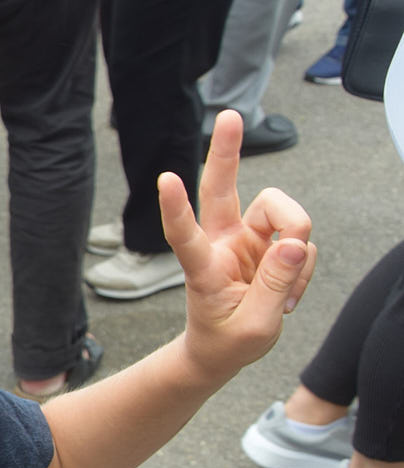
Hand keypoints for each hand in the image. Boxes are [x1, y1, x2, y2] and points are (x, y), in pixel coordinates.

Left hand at [159, 109, 315, 381]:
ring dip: (298, 243)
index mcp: (203, 268)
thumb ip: (276, 286)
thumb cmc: (227, 342)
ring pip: (282, 213)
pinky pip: (300, 241)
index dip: (176, 209)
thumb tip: (294, 244)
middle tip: (229, 116)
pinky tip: (288, 293)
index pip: (186, 235)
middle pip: (223, 190)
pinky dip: (303, 266)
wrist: (220, 351)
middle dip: (226, 153)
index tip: (164, 179)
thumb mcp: (255, 326)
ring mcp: (244, 240)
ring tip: (287, 294)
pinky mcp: (266, 243)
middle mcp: (222, 244)